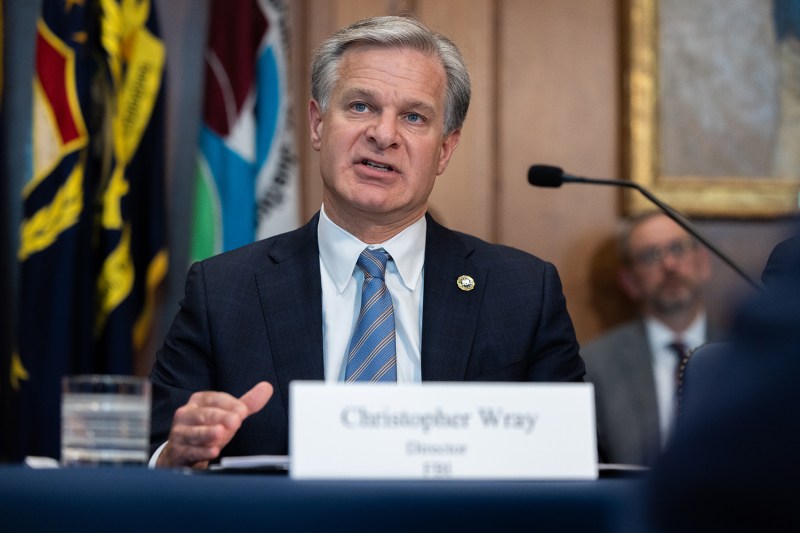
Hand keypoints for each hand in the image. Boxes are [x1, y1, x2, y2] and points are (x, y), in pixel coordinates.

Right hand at [156, 381, 272, 468]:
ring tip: (220, 433)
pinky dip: (201, 452)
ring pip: (194, 432)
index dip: (229, 404)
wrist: (183, 452)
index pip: (214, 399)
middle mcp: (186, 414)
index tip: (243, 411)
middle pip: (204, 414)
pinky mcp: (178, 451)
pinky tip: (212, 452)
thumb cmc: (208, 428)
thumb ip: (247, 403)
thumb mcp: (227, 414)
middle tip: (236, 421)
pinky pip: (190, 451)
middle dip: (220, 417)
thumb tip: (267, 387)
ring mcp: (179, 433)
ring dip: (207, 433)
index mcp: (199, 401)